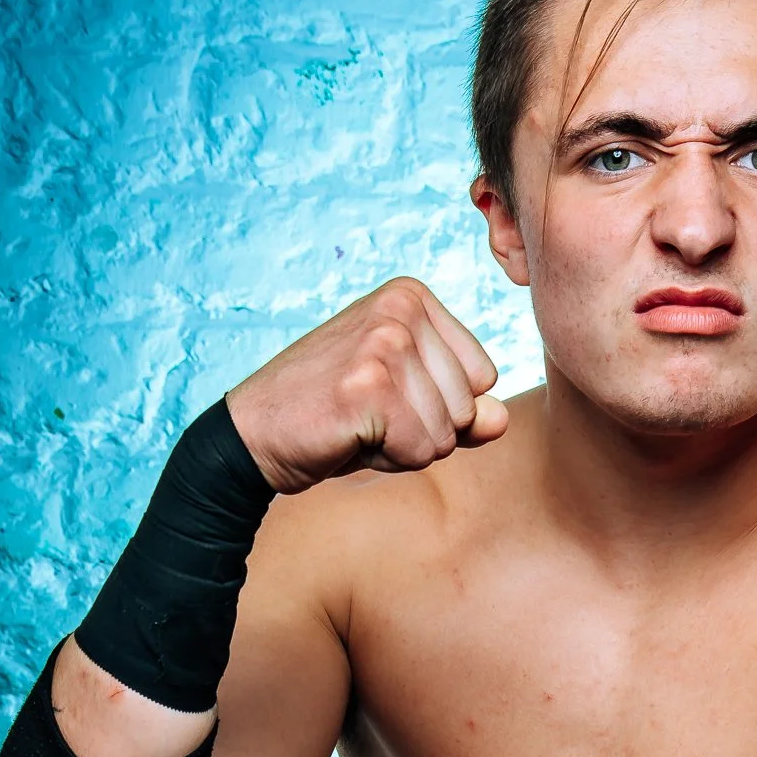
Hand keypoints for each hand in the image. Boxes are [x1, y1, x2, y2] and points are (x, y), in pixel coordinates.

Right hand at [226, 276, 507, 493]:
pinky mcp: (369, 385)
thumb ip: (462, 410)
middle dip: (424, 430)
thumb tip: (501, 419)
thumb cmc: (334, 416)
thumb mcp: (408, 405)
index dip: (440, 406)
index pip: (483, 376)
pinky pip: (421, 451)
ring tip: (356, 424)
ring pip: (447, 433)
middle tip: (366, 415)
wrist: (254, 434)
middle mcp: (401, 308)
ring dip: (405, 447)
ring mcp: (384, 342)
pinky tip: (348, 436)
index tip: (385, 396)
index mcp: (413, 297)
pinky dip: (388, 459)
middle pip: (469, 406)